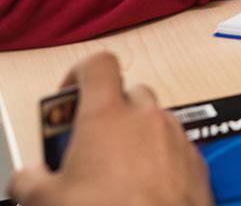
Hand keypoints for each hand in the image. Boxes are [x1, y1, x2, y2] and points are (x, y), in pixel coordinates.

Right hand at [8, 52, 212, 205]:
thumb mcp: (47, 201)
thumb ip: (31, 178)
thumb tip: (30, 176)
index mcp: (107, 116)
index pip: (98, 64)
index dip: (79, 74)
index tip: (68, 98)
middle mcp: (147, 117)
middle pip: (128, 93)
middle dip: (108, 113)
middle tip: (87, 143)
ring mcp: (176, 136)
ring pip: (154, 119)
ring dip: (135, 135)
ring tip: (115, 171)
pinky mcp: (195, 159)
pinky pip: (174, 145)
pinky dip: (159, 156)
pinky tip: (142, 185)